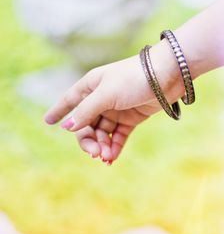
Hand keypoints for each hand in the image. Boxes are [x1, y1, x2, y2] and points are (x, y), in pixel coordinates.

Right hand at [44, 41, 182, 164]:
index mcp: (91, 86)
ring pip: (103, 133)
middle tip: (94, 154)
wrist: (166, 76)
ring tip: (106, 158)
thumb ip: (86, 110)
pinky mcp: (131, 118)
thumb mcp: (106, 94)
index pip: (70, 100)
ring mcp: (116, 110)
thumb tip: (66, 127)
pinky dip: (115, 147)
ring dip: (103, 146)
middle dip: (88, 140)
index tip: (47, 121)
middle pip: (87, 124)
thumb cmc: (133, 79)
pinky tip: (112, 157)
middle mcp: (102, 98)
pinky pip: (118, 135)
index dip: (59, 110)